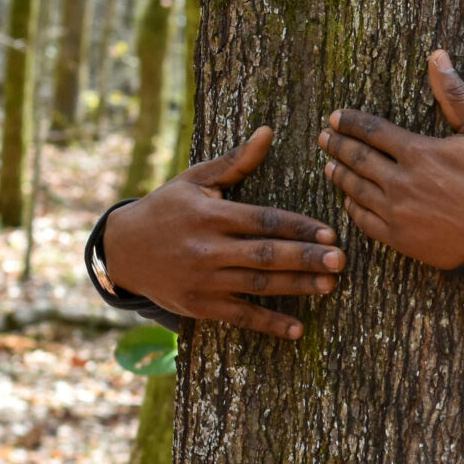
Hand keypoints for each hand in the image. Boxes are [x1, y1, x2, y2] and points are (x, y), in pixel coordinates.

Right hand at [100, 127, 343, 339]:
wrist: (122, 250)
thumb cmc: (166, 209)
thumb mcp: (195, 181)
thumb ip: (235, 162)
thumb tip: (268, 133)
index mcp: (210, 215)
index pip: (263, 220)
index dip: (298, 226)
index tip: (330, 231)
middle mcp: (207, 248)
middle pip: (265, 254)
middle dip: (305, 258)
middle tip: (341, 259)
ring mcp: (203, 280)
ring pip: (258, 285)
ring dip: (297, 287)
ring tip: (330, 285)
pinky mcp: (199, 306)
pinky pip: (240, 316)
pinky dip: (269, 324)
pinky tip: (297, 330)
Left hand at [317, 51, 463, 269]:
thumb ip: (454, 95)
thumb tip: (437, 55)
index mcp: (418, 152)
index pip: (372, 131)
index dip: (350, 122)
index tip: (336, 117)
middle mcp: (401, 182)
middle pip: (357, 159)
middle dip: (337, 145)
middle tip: (323, 137)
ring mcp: (398, 213)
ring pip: (356, 189)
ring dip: (339, 174)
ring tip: (329, 165)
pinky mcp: (401, 239)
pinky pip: (365, 221)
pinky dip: (352, 208)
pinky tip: (348, 200)